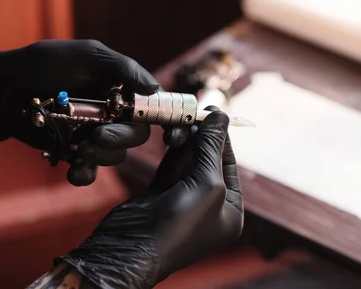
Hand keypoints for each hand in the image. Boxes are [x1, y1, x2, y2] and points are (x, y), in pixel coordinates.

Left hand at [0, 39, 172, 184]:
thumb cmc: (40, 64)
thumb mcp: (83, 55)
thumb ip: (120, 67)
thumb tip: (155, 87)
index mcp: (117, 87)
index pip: (149, 107)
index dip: (157, 118)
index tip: (156, 128)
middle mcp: (110, 112)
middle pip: (135, 135)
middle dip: (121, 139)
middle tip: (98, 137)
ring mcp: (91, 133)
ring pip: (114, 155)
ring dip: (101, 156)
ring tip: (79, 148)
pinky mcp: (71, 151)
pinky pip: (88, 170)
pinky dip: (84, 174)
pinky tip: (74, 171)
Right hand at [55, 109, 243, 288]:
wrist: (131, 250)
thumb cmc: (177, 226)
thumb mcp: (206, 185)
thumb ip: (212, 148)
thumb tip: (221, 115)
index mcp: (229, 210)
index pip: (228, 163)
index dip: (221, 135)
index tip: (213, 110)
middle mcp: (209, 205)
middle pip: (207, 159)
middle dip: (200, 135)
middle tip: (193, 111)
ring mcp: (183, 199)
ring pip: (186, 160)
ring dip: (184, 139)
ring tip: (178, 120)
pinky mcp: (160, 194)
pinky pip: (169, 165)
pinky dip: (170, 149)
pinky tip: (170, 131)